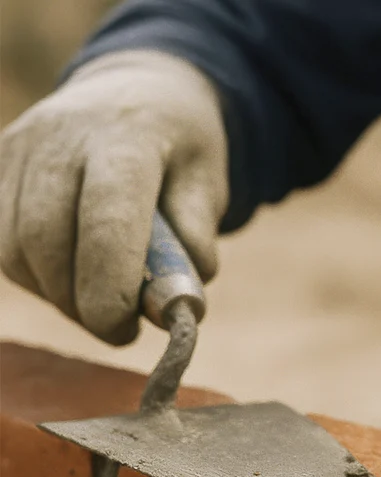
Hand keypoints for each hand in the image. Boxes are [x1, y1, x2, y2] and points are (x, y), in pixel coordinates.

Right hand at [0, 50, 227, 344]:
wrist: (131, 91)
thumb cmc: (176, 151)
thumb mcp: (208, 187)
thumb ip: (194, 246)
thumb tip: (173, 307)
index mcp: (125, 136)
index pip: (105, 224)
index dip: (111, 292)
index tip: (128, 329)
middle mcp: (60, 135)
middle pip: (48, 243)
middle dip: (81, 305)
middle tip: (118, 327)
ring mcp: (19, 148)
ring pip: (17, 252)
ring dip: (58, 296)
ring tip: (99, 297)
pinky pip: (2, 247)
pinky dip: (36, 278)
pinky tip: (72, 273)